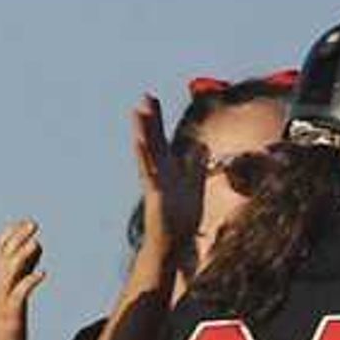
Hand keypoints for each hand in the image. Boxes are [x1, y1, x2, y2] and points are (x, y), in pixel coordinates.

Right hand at [0, 222, 48, 339]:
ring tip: (36, 242)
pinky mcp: (11, 314)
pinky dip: (29, 282)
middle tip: (33, 224)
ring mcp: (4, 299)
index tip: (27, 222)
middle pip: (5, 256)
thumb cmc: (8, 321)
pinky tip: (42, 273)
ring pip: (10, 272)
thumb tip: (35, 246)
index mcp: (0, 280)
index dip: (12, 235)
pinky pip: (18, 295)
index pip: (2, 251)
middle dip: (18, 238)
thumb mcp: (16, 290)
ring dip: (22, 256)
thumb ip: (25, 268)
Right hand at [128, 94, 193, 262]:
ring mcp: (155, 181)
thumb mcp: (194, 186)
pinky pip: (148, 172)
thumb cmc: (181, 219)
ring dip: (144, 132)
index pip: (162, 139)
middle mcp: (159, 172)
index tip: (153, 101)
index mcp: (169, 169)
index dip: (158, 120)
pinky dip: (143, 156)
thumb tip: (202, 148)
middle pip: (155, 140)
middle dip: (151, 119)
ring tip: (138, 111)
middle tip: (146, 96)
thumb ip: (196, 166)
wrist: (172, 243)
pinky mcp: (154, 193)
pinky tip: (139, 142)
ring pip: (149, 152)